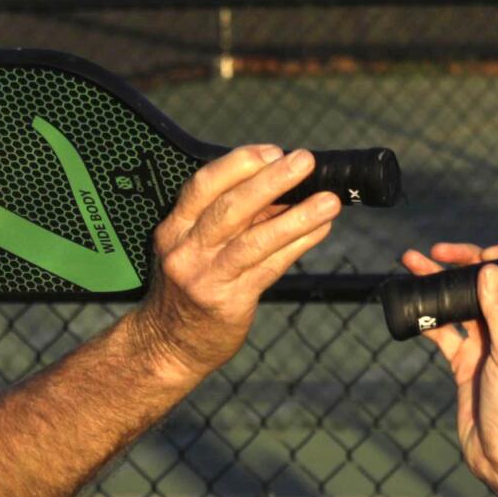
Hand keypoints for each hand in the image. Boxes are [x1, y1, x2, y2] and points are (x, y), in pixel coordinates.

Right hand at [131, 146, 340, 378]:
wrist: (168, 345)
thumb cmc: (189, 289)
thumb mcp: (195, 248)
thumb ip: (232, 219)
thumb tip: (283, 187)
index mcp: (175, 227)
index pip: (203, 185)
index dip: (239, 164)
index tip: (273, 151)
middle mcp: (186, 250)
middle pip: (229, 208)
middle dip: (270, 181)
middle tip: (304, 162)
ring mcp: (206, 278)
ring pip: (254, 240)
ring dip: (296, 217)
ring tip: (329, 202)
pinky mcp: (228, 302)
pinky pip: (269, 268)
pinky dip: (297, 246)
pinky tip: (320, 231)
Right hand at [401, 241, 497, 492]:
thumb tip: (489, 269)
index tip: (480, 255)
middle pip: (484, 284)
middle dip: (460, 263)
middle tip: (435, 252)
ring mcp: (485, 344)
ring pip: (460, 304)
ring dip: (437, 284)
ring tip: (411, 263)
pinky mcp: (464, 361)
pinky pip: (444, 331)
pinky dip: (427, 317)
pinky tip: (409, 303)